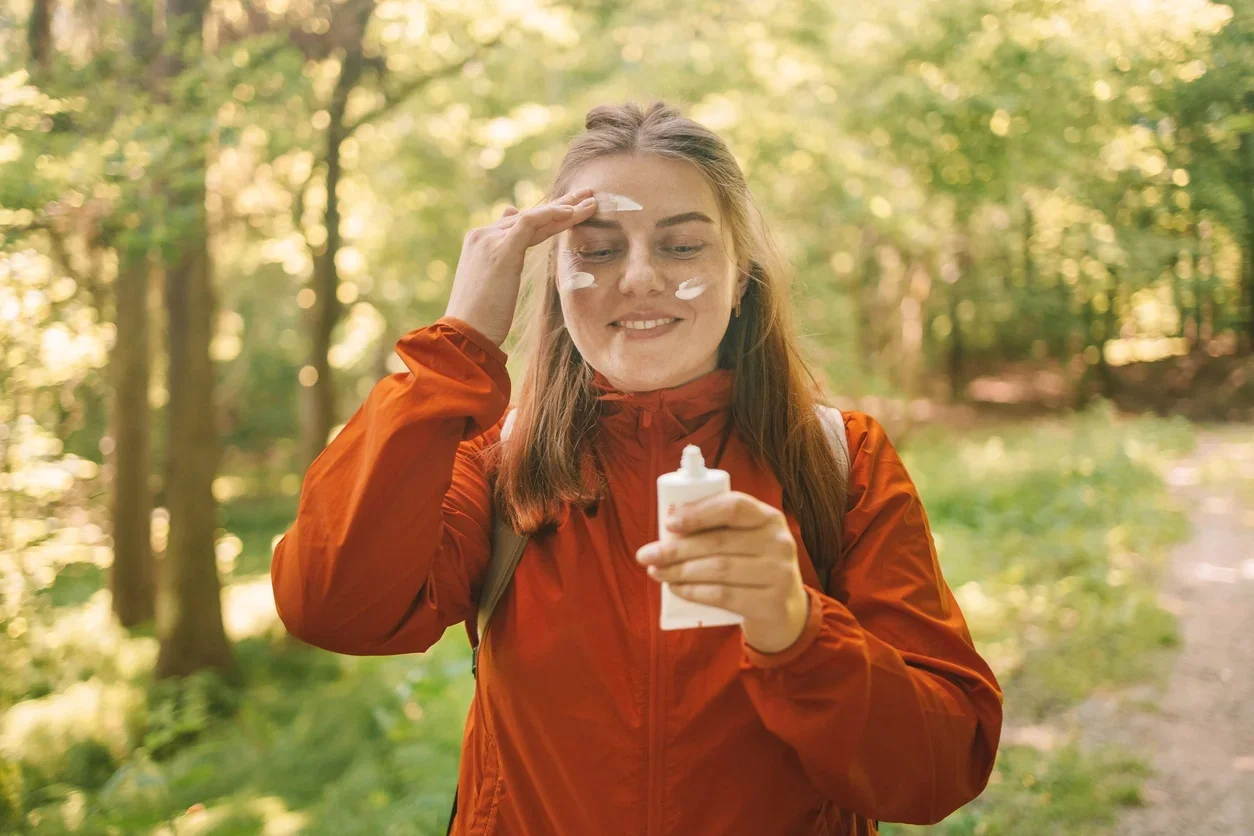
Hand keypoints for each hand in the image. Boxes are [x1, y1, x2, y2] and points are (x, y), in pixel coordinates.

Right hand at [445, 187, 597, 345]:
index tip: (571, 211)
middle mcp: (483, 234)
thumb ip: (502, 260)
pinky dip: (552, 215)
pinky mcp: (501, 249)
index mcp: (480, 242)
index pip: (520, 222)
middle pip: (529, 215)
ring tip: (592, 202)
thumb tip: (513, 245)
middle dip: (561, 204)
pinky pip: (531, 222)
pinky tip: (572, 213)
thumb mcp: (492, 284)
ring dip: (566, 208)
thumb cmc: (480, 317)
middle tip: (588, 194)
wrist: (465, 333)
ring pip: (534, 216)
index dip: (548, 216)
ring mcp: (489, 239)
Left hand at [636, 492, 810, 653]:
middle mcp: (780, 542)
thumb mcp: (743, 541)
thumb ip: (715, 528)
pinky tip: (676, 589)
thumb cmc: (751, 568)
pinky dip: (694, 592)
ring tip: (656, 572)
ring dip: (680, 571)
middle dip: (676, 548)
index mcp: (769, 518)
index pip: (734, 506)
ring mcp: (780, 574)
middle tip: (646, 555)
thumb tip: (670, 519)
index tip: (668, 523)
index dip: (698, 513)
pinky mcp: (772, 603)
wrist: (783, 613)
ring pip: (719, 569)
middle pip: (719, 542)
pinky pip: (724, 595)